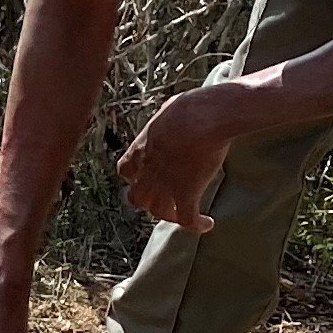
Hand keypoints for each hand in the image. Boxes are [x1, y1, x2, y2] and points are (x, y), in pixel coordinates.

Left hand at [116, 85, 244, 232]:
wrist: (204, 118)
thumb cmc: (192, 107)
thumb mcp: (171, 110)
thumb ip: (169, 121)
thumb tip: (180, 115)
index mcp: (142, 148)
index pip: (125, 170)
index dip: (134, 178)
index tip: (148, 177)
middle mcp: (149, 170)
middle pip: (137, 198)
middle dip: (148, 201)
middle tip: (166, 199)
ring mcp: (166, 184)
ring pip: (159, 212)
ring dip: (171, 215)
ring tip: (184, 213)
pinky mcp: (187, 193)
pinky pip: (187, 219)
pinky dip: (196, 225)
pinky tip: (207, 224)